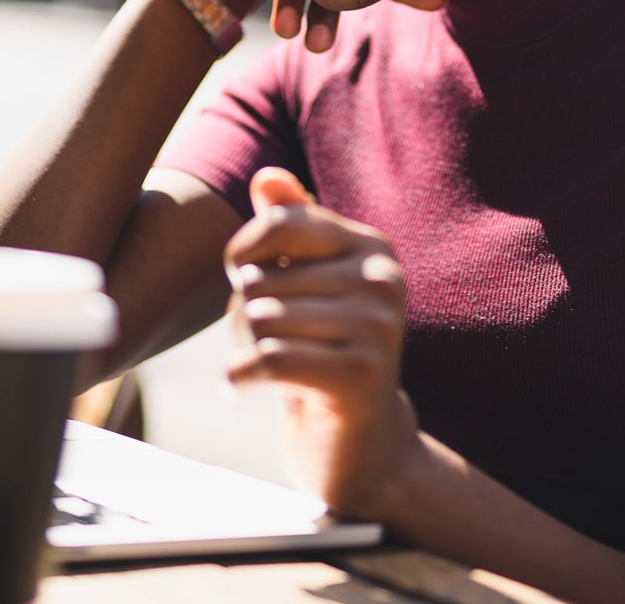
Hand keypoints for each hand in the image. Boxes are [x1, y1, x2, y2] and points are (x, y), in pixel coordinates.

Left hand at [224, 167, 422, 517]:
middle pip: (261, 279)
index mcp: (373, 248)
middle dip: (243, 317)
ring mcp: (379, 328)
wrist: (361, 446)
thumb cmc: (321, 354)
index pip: (280, 222)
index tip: (245, 285)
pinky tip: (246, 389)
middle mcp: (384, 280)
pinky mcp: (362, 376)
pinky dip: (241, 377)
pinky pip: (269, 358)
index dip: (242, 256)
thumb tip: (267, 178)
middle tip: (270, 346)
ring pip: (259, 318)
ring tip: (270, 368)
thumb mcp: (305, 287)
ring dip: (243, 349)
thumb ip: (290, 229)